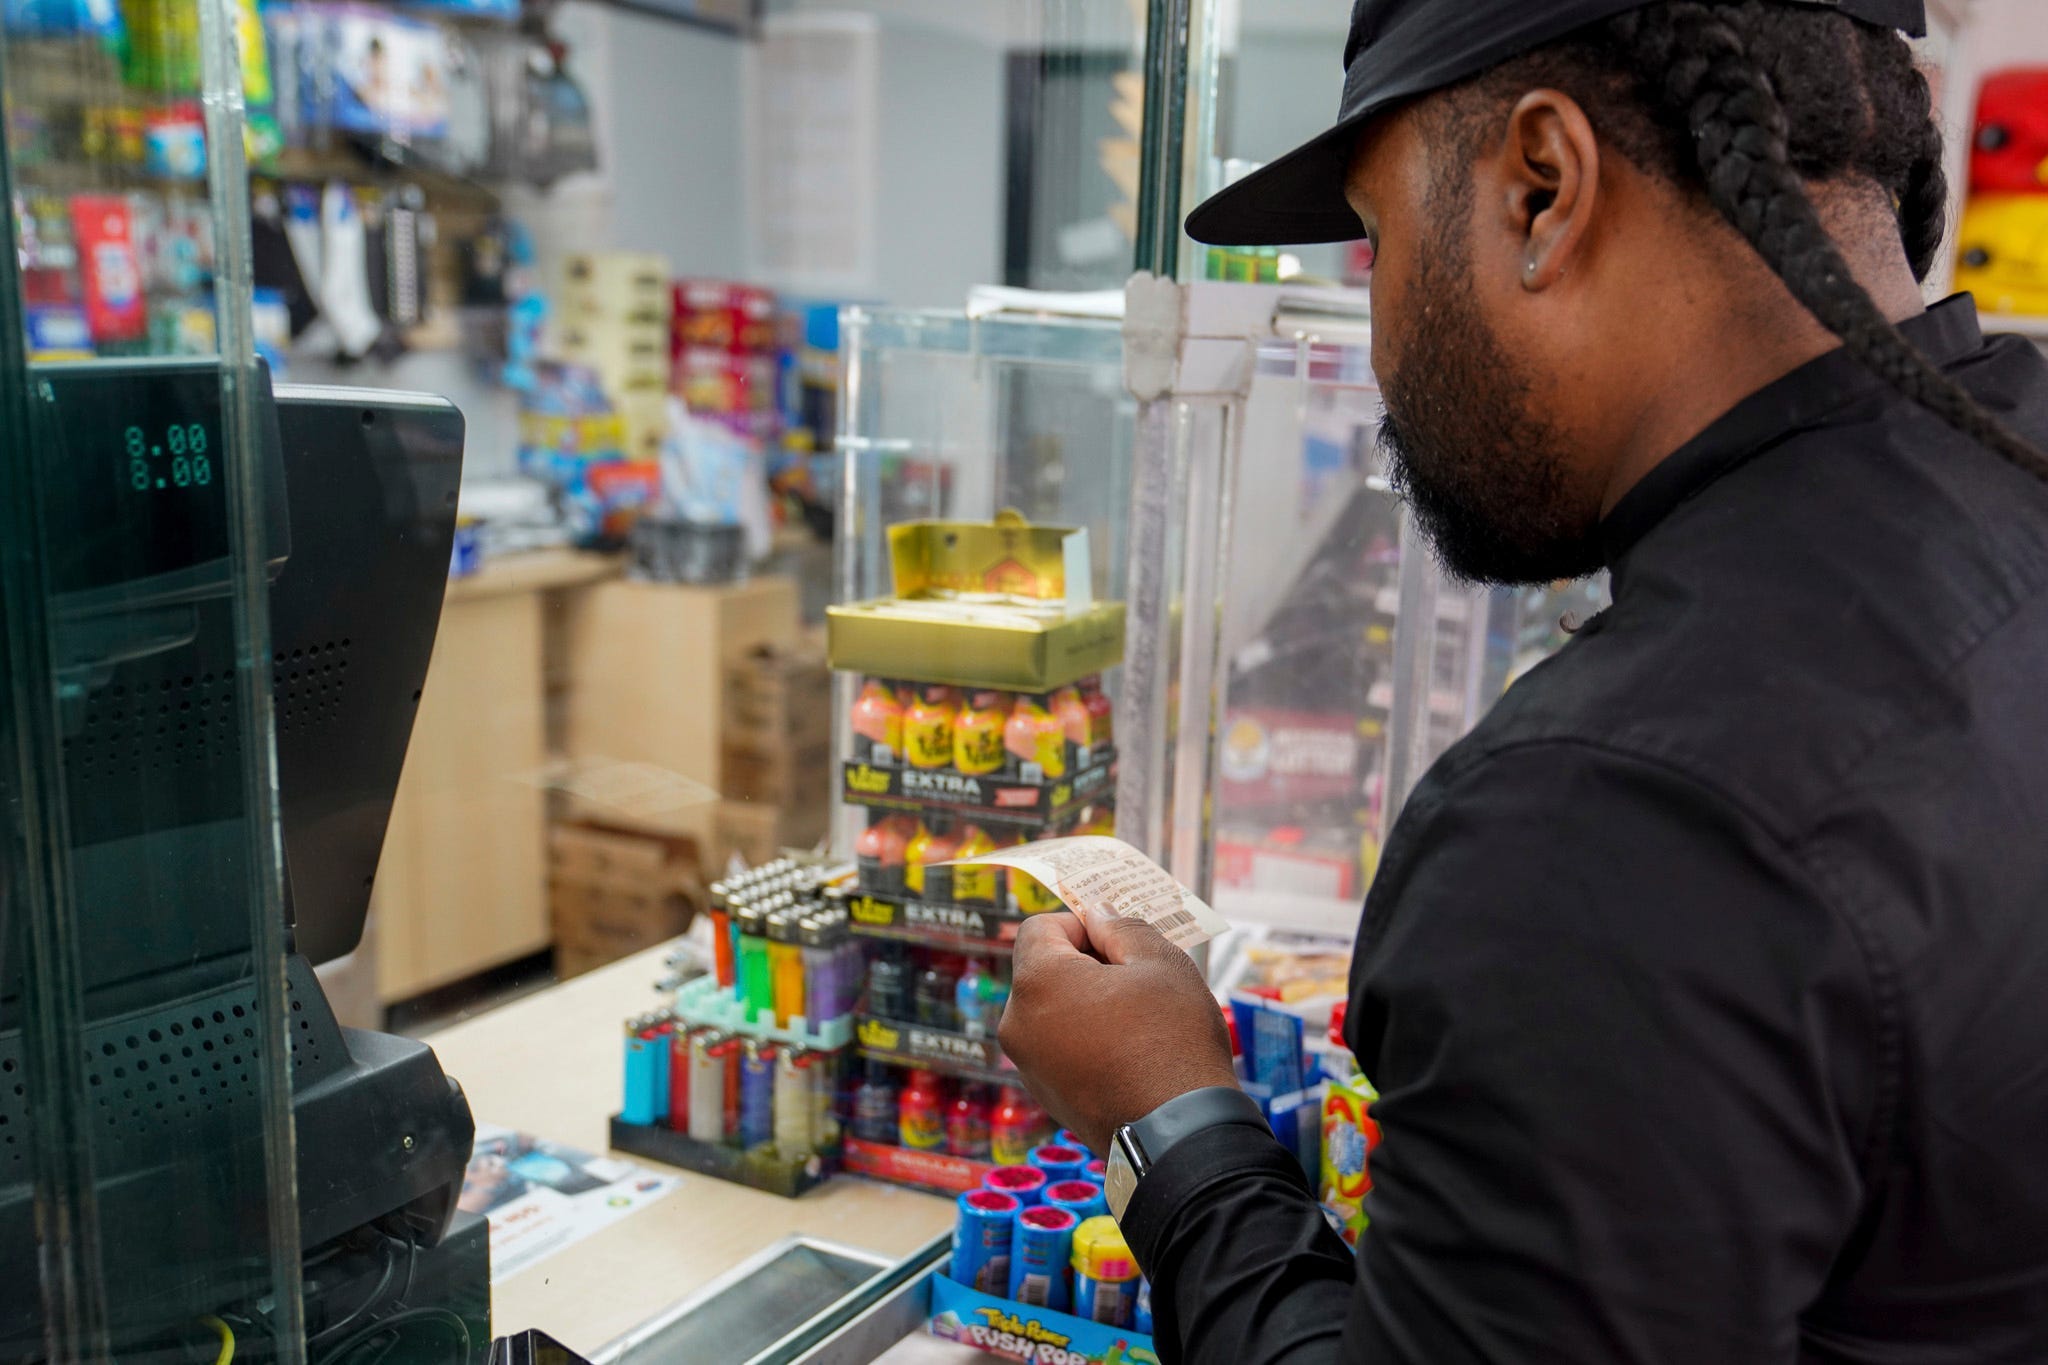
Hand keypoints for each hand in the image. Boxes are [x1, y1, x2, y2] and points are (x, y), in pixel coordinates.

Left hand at [999, 911, 1239, 1153]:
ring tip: (1137, 1019)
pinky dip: (1083, 1039)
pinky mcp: (1046, 1096)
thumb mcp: (1162, 963)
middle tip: (1135, 978)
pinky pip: (1057, 1047)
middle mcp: (1018, 1023)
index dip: (1080, 923)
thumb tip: (1097, 915)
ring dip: (1084, 1002)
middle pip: (1042, 969)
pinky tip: (1128, 1052)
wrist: (1180, 1136)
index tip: (1118, 940)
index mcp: (1038, 982)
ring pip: (1050, 1010)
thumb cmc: (1173, 1042)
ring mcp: (1028, 1065)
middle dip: (1083, 963)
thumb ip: (1122, 927)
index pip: (1040, 928)